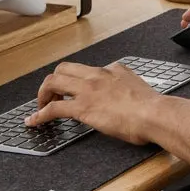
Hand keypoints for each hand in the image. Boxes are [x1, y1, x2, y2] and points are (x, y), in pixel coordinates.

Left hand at [27, 62, 161, 143]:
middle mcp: (96, 75)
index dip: (75, 80)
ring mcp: (88, 90)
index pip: (85, 69)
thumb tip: (124, 91)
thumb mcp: (138, 86)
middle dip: (53, 82)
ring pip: (53, 82)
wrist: (155, 114)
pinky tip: (34, 121)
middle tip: (52, 97)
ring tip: (41, 106)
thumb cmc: (152, 107)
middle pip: (63, 69)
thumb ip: (126, 84)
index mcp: (112, 70)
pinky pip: (53, 109)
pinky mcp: (83, 108)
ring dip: (43, 94)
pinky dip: (40, 114)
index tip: (73, 91)